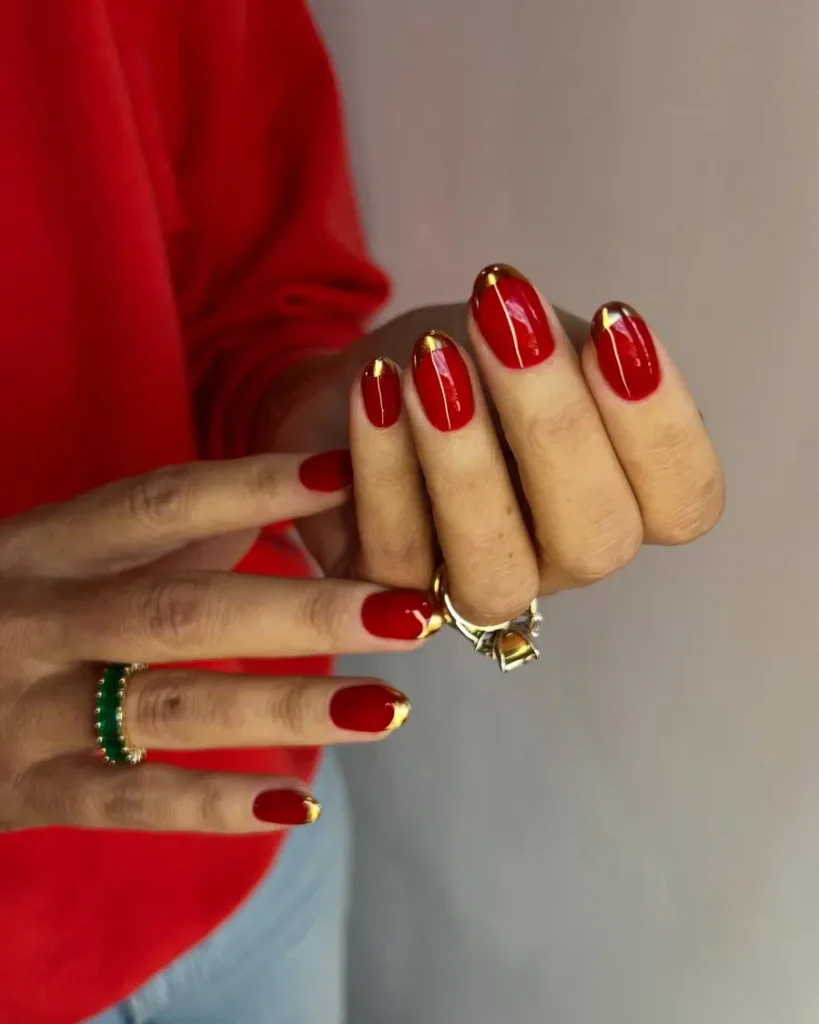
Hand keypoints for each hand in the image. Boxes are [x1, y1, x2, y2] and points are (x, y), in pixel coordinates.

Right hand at [0, 455, 437, 833]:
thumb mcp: (52, 553)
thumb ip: (157, 531)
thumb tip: (277, 498)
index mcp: (43, 546)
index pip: (159, 504)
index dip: (251, 486)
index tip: (346, 474)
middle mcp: (33, 620)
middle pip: (181, 610)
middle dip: (302, 612)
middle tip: (408, 612)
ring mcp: (24, 711)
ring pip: (170, 707)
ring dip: (286, 709)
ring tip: (388, 709)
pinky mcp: (24, 792)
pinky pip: (129, 803)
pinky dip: (214, 805)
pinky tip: (297, 807)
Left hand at [264, 264, 723, 622]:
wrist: (377, 378)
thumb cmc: (475, 358)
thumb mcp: (535, 340)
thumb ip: (573, 358)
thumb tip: (598, 350)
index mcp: (628, 501)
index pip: (685, 501)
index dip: (659, 421)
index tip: (612, 318)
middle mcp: (566, 559)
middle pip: (594, 542)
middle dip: (552, 428)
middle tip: (506, 325)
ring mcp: (484, 588)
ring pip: (494, 576)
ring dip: (465, 467)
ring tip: (433, 360)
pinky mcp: (397, 596)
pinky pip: (396, 559)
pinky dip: (385, 469)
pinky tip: (377, 385)